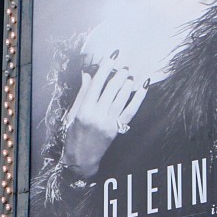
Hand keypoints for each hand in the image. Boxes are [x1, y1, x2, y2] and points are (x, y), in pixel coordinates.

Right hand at [61, 50, 146, 177]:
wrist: (81, 160)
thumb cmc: (73, 136)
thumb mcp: (73, 113)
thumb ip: (82, 94)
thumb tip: (87, 74)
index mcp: (84, 110)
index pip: (96, 84)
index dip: (105, 68)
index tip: (112, 57)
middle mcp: (97, 116)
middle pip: (111, 90)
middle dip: (118, 75)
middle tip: (124, 66)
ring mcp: (108, 123)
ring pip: (121, 98)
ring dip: (127, 84)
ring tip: (130, 74)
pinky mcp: (117, 129)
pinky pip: (131, 111)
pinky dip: (138, 98)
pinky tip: (143, 88)